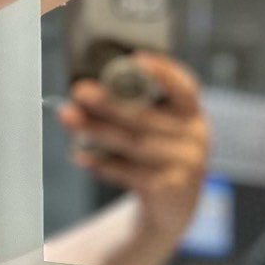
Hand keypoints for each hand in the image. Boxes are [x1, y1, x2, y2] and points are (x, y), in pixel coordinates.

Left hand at [58, 55, 208, 248]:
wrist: (173, 205)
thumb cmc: (155, 154)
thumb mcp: (156, 127)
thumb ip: (133, 108)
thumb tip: (84, 94)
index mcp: (192, 113)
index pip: (184, 88)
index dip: (163, 73)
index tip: (138, 59)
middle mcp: (195, 137)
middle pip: (147, 117)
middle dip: (109, 103)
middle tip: (80, 92)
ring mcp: (186, 165)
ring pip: (135, 144)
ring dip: (98, 130)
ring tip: (70, 119)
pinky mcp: (170, 189)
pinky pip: (130, 173)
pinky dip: (103, 164)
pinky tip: (82, 156)